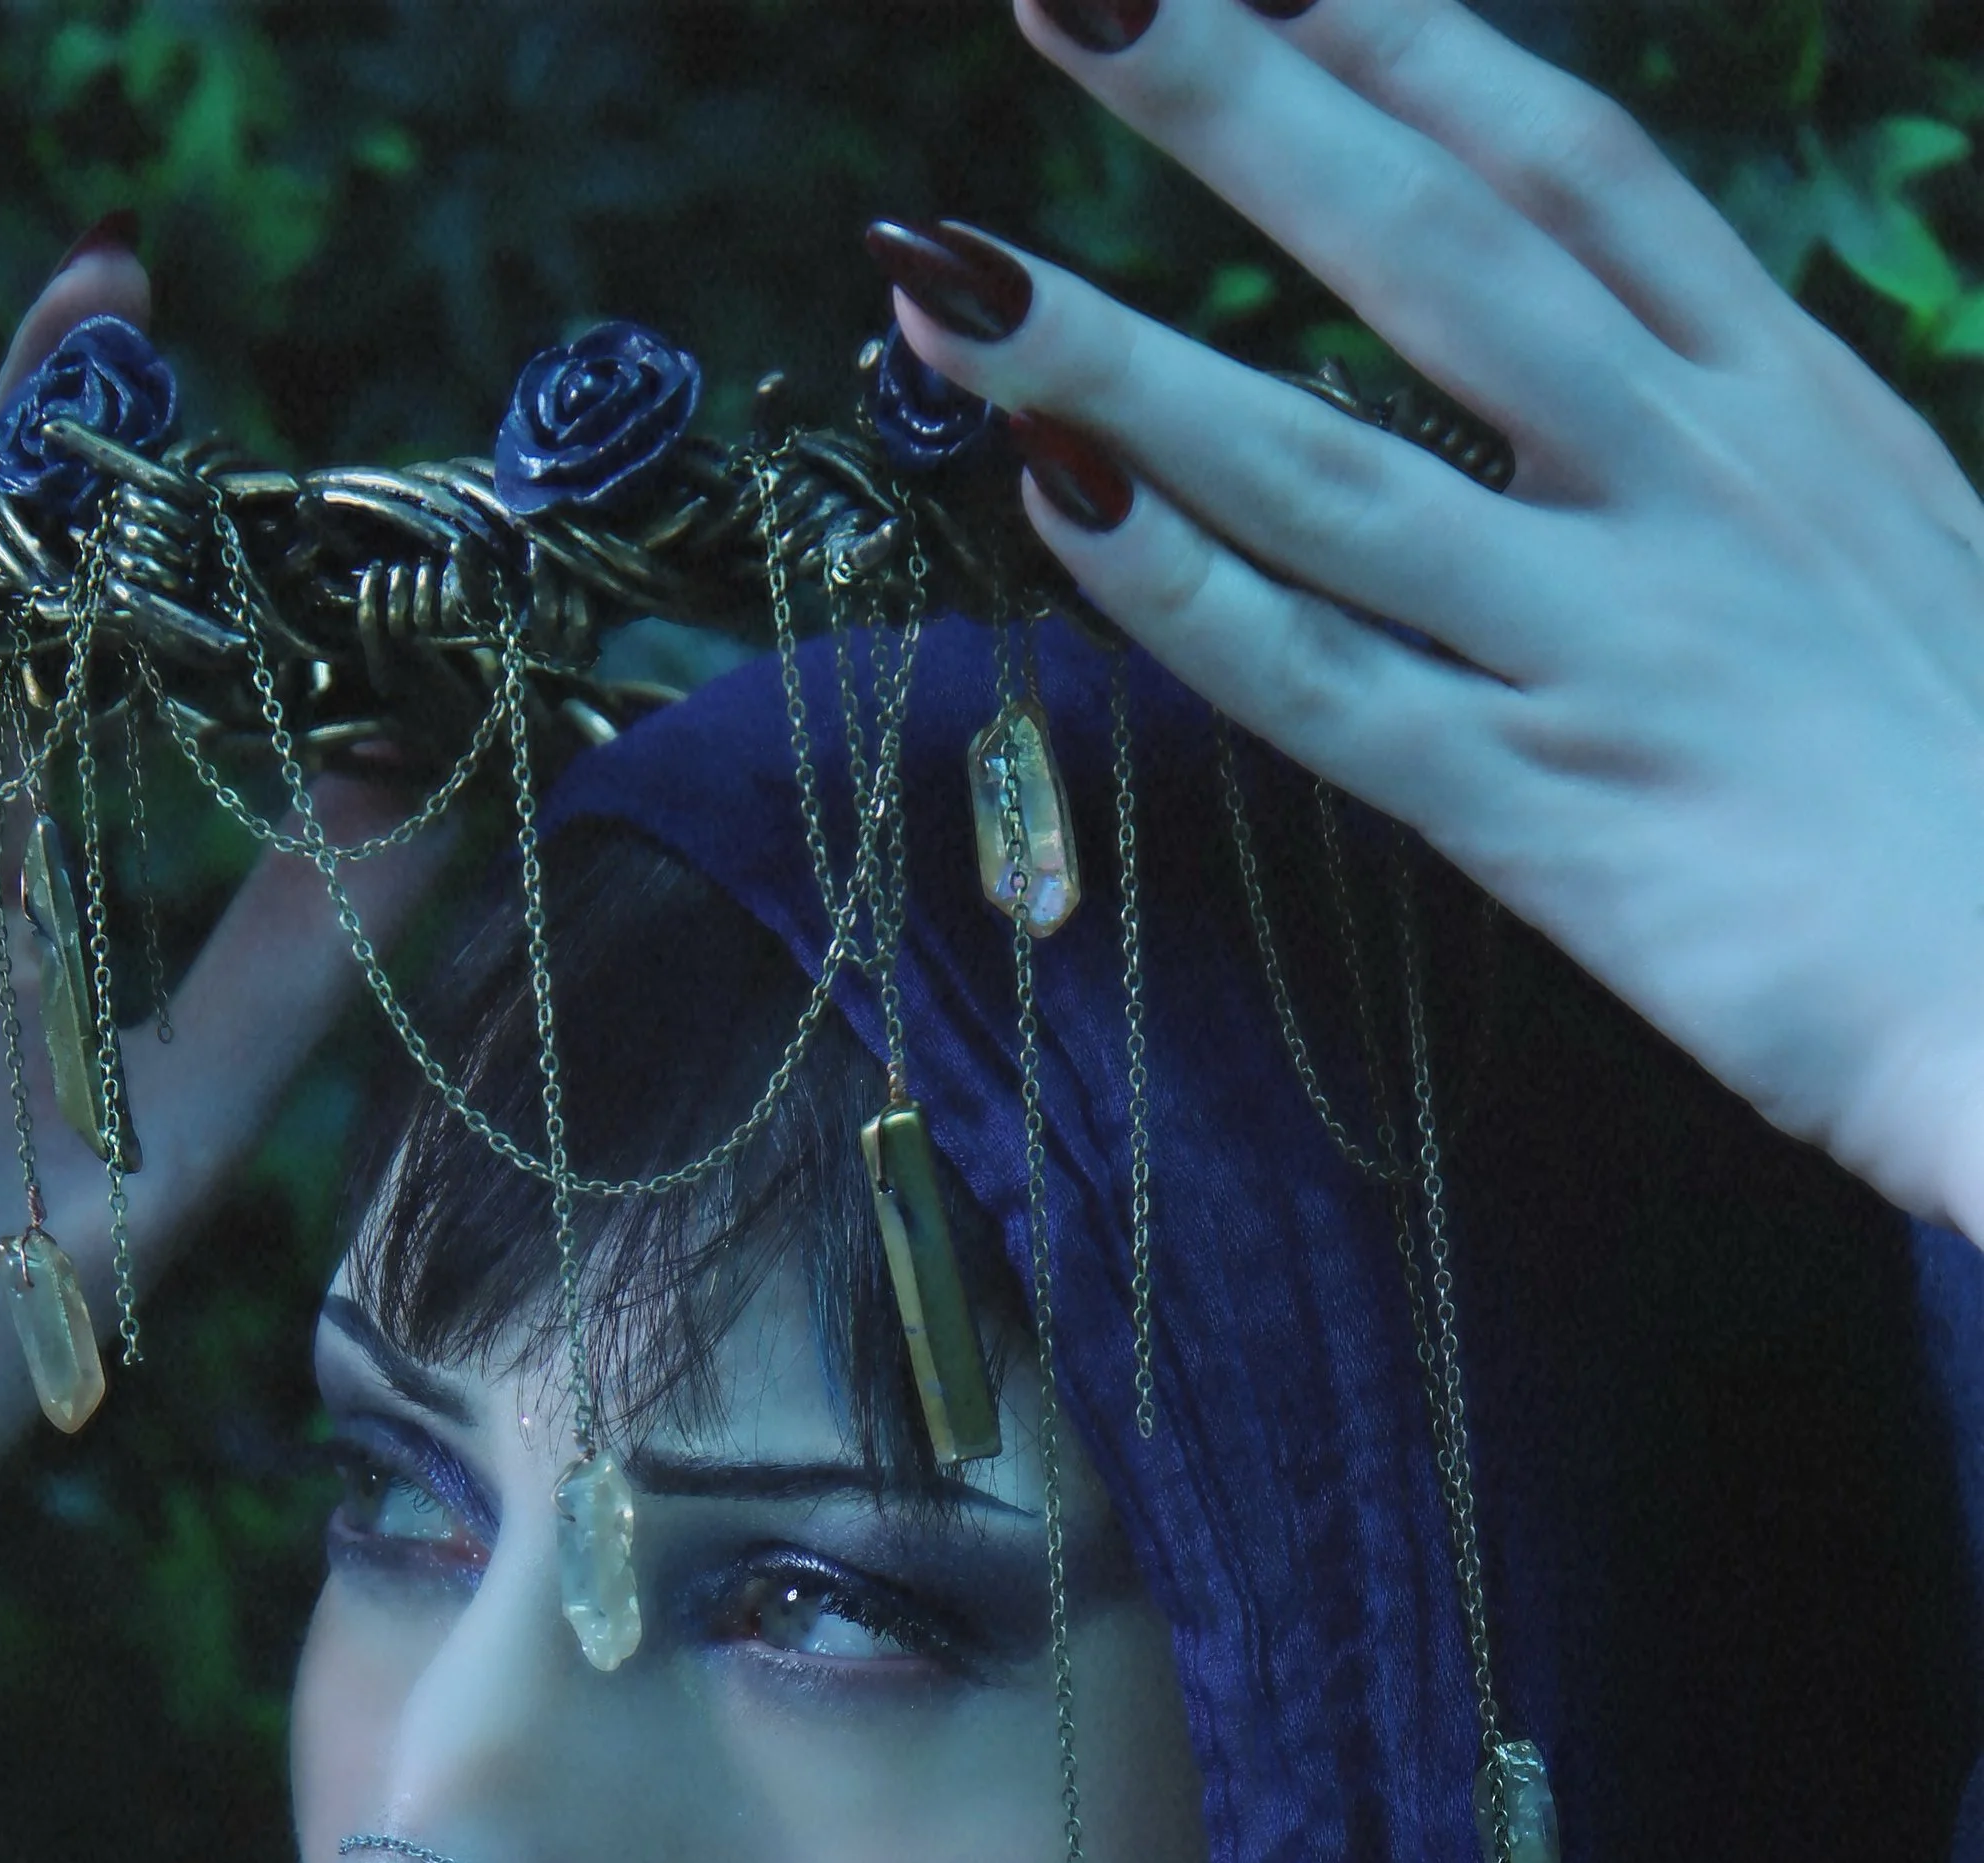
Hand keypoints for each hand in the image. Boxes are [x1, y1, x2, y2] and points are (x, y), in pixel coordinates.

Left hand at [884, 0, 1983, 1245]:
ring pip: (1322, 466)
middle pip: (1431, 249)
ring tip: (946, 285)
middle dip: (1242, 110)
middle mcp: (1683, 488)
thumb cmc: (1975, 789)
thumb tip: (1620, 370)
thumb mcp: (1895, 551)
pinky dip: (1182, 597)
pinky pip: (1323, 688)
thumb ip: (1745, 450)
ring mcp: (1605, 649)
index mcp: (1781, 406)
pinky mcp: (1544, 821)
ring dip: (1118, 362)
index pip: (1574, 169)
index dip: (1410, 45)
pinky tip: (1055, 506)